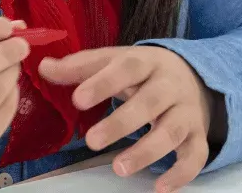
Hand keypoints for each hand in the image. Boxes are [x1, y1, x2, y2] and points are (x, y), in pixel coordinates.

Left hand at [39, 46, 220, 192]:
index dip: (104, 82)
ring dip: (147, 151)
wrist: (195, 76)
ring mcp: (186, 111)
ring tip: (119, 168)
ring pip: (172, 131)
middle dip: (121, 122)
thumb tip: (44, 68)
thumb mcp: (115, 61)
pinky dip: (181, 174)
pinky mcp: (197, 135)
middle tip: (92, 141)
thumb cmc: (143, 72)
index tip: (78, 100)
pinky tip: (160, 188)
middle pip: (150, 101)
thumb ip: (81, 67)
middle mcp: (170, 85)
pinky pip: (195, 156)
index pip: (128, 67)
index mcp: (147, 62)